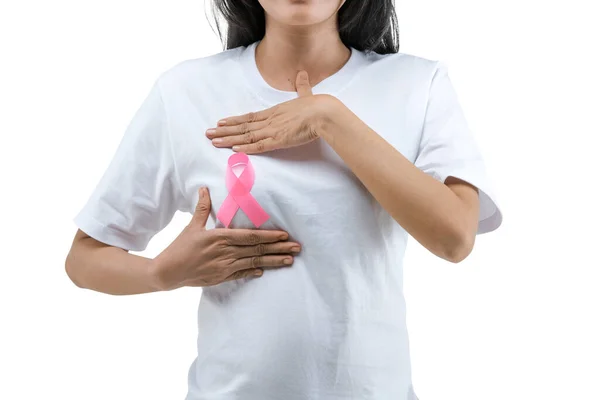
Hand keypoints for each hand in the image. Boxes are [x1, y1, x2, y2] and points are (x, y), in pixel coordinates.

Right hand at [149, 187, 300, 289]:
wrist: (168, 272)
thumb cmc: (179, 247)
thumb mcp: (192, 226)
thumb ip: (202, 208)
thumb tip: (204, 188)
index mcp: (219, 238)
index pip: (250, 237)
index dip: (269, 236)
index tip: (284, 235)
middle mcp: (225, 253)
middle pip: (257, 250)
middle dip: (279, 249)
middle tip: (297, 248)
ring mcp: (224, 267)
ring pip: (254, 263)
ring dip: (273, 262)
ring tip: (289, 260)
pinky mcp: (221, 278)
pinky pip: (241, 274)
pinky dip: (253, 272)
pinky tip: (265, 270)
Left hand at [206, 71, 332, 153]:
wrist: (323, 113)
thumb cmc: (317, 105)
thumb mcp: (306, 94)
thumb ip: (302, 87)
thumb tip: (302, 75)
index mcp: (274, 111)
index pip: (249, 117)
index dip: (234, 120)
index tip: (221, 122)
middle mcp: (270, 121)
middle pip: (242, 126)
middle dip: (224, 130)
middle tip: (208, 133)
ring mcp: (273, 131)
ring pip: (246, 136)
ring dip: (229, 139)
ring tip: (214, 141)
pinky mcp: (279, 140)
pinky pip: (259, 146)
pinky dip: (246, 148)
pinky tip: (234, 150)